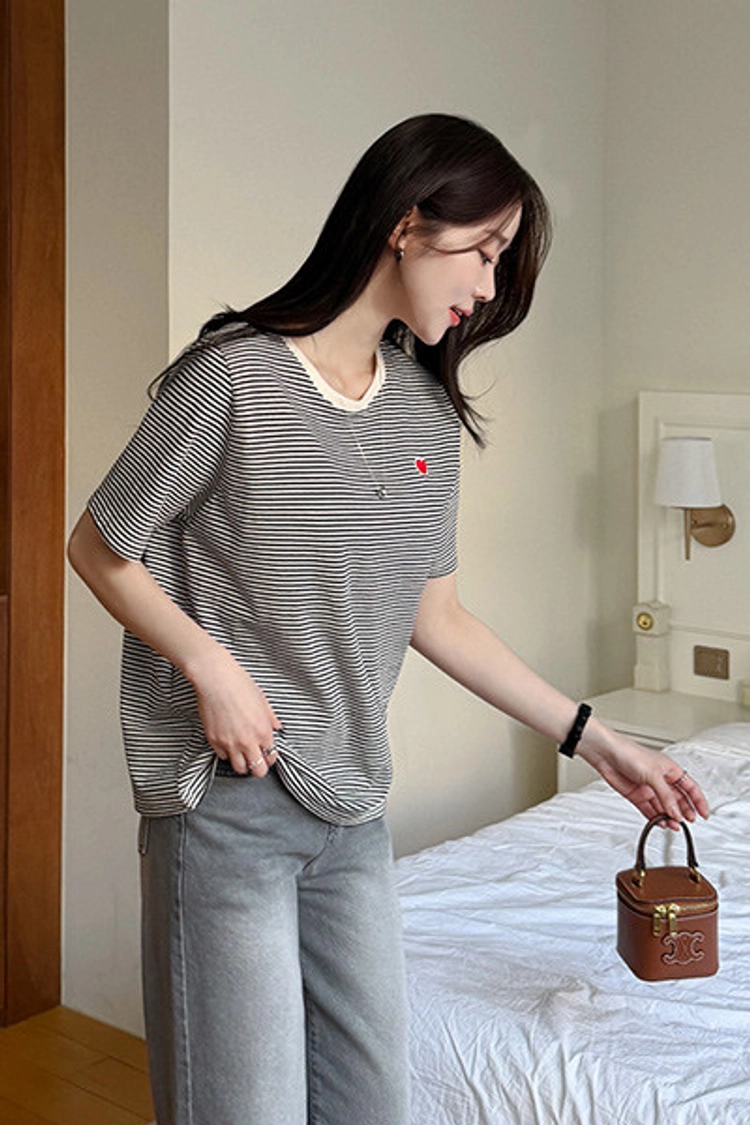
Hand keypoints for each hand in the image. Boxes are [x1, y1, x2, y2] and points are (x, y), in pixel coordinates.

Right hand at [192, 648, 282, 776]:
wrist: (216, 680)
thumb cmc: (239, 684)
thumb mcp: (262, 700)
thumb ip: (271, 718)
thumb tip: (277, 727)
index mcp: (263, 731)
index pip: (272, 757)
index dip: (270, 757)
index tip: (267, 754)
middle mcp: (248, 741)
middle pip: (258, 770)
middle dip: (259, 767)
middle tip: (256, 761)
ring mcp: (230, 743)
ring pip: (239, 768)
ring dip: (242, 763)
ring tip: (242, 755)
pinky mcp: (214, 741)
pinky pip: (222, 756)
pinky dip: (225, 753)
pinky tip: (228, 744)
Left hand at [578, 728, 709, 828]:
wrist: (606, 755)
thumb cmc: (629, 754)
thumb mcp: (653, 775)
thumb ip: (666, 796)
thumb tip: (677, 812)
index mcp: (670, 770)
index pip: (690, 788)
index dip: (699, 801)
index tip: (704, 814)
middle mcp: (661, 780)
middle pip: (678, 800)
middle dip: (684, 811)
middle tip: (688, 822)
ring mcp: (649, 789)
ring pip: (664, 807)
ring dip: (670, 817)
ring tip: (673, 826)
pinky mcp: (637, 796)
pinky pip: (650, 810)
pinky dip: (656, 818)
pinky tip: (660, 823)